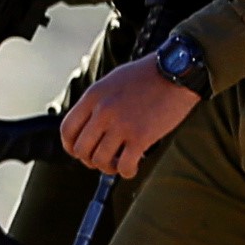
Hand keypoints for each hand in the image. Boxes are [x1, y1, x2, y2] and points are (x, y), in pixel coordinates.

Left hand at [60, 55, 199, 178]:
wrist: (177, 72)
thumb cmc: (148, 75)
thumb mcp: (113, 80)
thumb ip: (98, 101)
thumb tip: (89, 126)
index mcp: (94, 96)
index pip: (67, 129)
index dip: (70, 146)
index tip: (80, 152)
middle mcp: (103, 111)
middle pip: (81, 150)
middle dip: (89, 160)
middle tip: (103, 159)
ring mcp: (121, 125)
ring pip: (100, 161)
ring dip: (108, 167)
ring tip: (119, 163)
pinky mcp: (141, 137)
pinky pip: (124, 166)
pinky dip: (127, 172)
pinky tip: (133, 167)